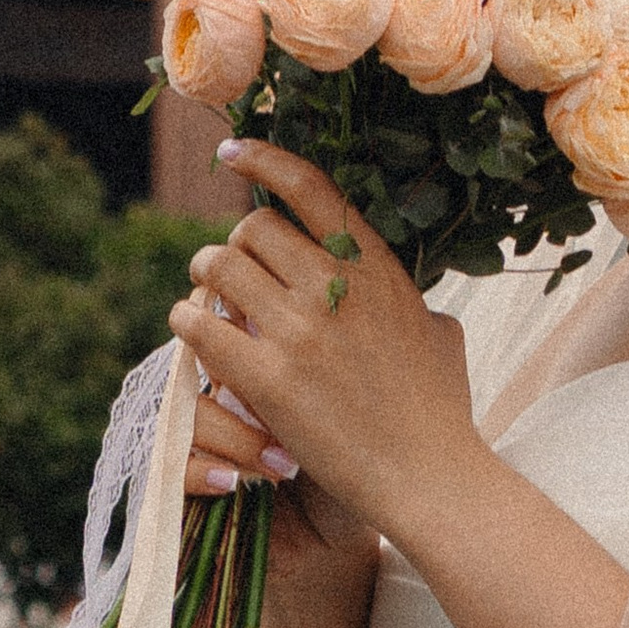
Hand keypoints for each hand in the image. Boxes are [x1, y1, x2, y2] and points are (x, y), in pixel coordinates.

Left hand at [173, 142, 483, 556]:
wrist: (430, 477)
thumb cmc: (440, 412)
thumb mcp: (438, 332)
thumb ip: (407, 299)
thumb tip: (396, 292)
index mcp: (376, 266)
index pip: (311, 187)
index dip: (265, 158)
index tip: (234, 149)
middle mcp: (336, 285)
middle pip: (253, 227)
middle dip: (236, 244)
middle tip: (231, 270)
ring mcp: (300, 330)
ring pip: (219, 267)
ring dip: (205, 278)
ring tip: (207, 299)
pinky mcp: (267, 379)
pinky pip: (200, 324)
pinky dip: (188, 321)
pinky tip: (193, 332)